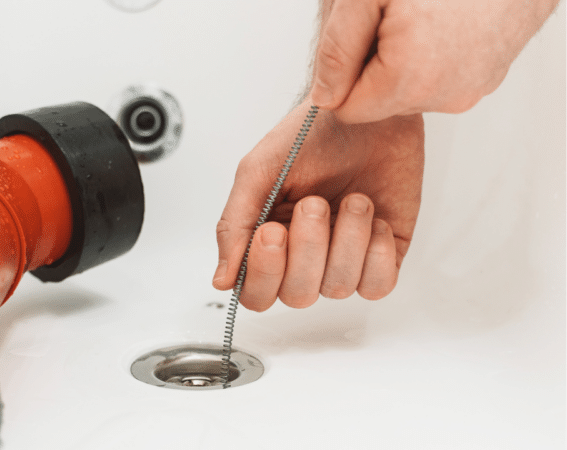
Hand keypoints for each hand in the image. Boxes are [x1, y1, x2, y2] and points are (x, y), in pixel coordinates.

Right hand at [213, 100, 423, 310]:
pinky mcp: (382, 253)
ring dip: (346, 239)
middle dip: (308, 249)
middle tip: (314, 203)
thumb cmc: (310, 134)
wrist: (364, 108)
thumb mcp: (257, 172)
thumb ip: (234, 226)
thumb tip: (221, 280)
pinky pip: (378, 285)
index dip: (264, 273)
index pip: (256, 293)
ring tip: (352, 199)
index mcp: (268, 241)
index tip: (272, 231)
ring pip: (338, 288)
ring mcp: (344, 257)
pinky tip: (373, 217)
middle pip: (297, 296)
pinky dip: (375, 252)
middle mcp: (304, 256)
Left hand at [309, 0, 558, 122]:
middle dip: (373, 65)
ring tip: (420, 17)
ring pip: (408, 93)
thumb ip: (337, 50)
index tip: (361, 34)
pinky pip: (438, 81)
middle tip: (392, 19)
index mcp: (409, 80)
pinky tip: (442, 22)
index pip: (347, 109)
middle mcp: (444, 96)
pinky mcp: (486, 79)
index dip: (343, 71)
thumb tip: (324, 95)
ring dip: (401, 60)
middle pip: (378, 102)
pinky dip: (431, 57)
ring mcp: (469, 90)